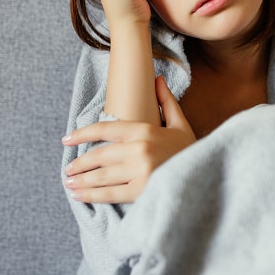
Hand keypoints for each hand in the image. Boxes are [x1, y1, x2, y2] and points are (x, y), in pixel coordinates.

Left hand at [63, 76, 195, 203]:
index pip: (104, 129)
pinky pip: (109, 194)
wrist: (207, 176)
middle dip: (80, 163)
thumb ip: (166, 101)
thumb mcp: (180, 124)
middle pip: (99, 155)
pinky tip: (79, 196)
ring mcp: (139, 171)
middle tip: (68, 169)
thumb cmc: (191, 150)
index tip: (67, 140)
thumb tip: (157, 78)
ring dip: (81, 180)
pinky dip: (91, 196)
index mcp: (144, 130)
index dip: (82, 134)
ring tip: (70, 183)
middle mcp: (139, 149)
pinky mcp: (141, 191)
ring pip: (101, 176)